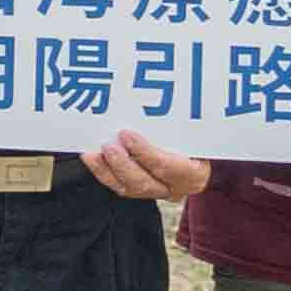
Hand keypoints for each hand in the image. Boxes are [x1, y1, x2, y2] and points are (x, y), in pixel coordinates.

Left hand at [88, 126, 212, 201]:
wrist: (199, 160)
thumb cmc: (197, 141)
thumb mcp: (197, 133)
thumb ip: (180, 123)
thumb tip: (157, 99)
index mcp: (193, 174)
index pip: (169, 167)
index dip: (145, 153)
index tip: (126, 134)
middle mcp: (175, 188)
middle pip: (144, 183)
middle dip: (121, 164)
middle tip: (107, 146)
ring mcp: (156, 192)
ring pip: (127, 188)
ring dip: (106, 169)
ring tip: (91, 154)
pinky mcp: (140, 190)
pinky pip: (118, 185)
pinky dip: (102, 171)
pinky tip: (91, 158)